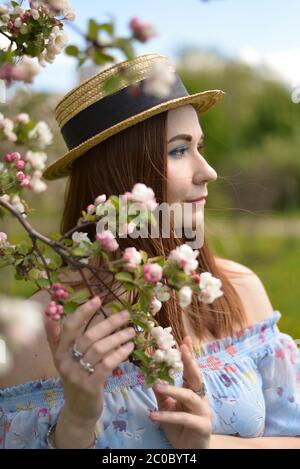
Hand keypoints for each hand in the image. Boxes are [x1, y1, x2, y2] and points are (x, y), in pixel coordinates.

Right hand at [45, 295, 135, 424]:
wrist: (78, 410)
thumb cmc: (76, 378)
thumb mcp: (65, 359)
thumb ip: (60, 338)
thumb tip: (53, 315)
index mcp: (60, 351)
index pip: (69, 327)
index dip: (83, 312)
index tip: (98, 299)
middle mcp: (65, 362)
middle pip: (89, 337)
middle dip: (109, 323)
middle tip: (126, 315)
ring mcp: (77, 375)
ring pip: (99, 350)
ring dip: (118, 337)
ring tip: (131, 331)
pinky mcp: (90, 387)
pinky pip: (107, 365)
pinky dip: (120, 354)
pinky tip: (129, 348)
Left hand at [150, 336, 211, 448]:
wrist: (188, 451)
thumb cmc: (179, 428)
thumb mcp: (167, 407)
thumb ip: (162, 392)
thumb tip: (151, 376)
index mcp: (193, 391)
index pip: (191, 370)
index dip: (189, 355)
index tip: (185, 339)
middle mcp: (201, 398)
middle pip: (196, 377)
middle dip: (189, 362)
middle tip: (181, 348)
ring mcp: (204, 412)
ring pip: (189, 396)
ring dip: (172, 389)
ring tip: (156, 385)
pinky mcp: (202, 426)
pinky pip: (183, 418)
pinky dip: (167, 416)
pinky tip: (153, 415)